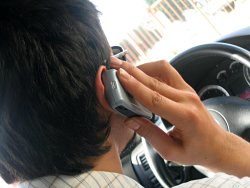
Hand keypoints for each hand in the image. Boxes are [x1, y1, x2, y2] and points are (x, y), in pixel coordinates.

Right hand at [110, 57, 228, 169]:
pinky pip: (168, 72)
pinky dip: (152, 69)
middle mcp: (187, 99)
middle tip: (115, 66)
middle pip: (155, 81)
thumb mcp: (171, 152)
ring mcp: (188, 91)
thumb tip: (130, 120)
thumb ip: (150, 134)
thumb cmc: (198, 150)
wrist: (217, 144)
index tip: (120, 77)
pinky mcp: (186, 88)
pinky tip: (141, 73)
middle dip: (132, 72)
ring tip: (126, 69)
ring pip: (162, 70)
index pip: (154, 98)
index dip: (135, 87)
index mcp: (184, 116)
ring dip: (142, 67)